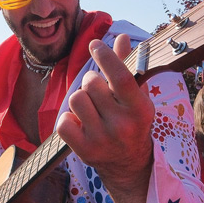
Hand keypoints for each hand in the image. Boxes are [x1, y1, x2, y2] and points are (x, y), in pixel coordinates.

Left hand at [57, 35, 153, 202]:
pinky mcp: (84, 152)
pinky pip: (63, 123)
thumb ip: (127, 68)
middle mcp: (122, 126)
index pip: (120, 77)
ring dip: (80, 99)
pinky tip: (79, 123)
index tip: (95, 45)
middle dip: (91, 82)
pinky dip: (67, 120)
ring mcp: (102, 140)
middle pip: (91, 84)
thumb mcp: (137, 97)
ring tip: (90, 108)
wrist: (129, 165)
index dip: (105, 56)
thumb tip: (119, 37)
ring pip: (75, 100)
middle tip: (98, 92)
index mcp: (140, 109)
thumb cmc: (132, 123)